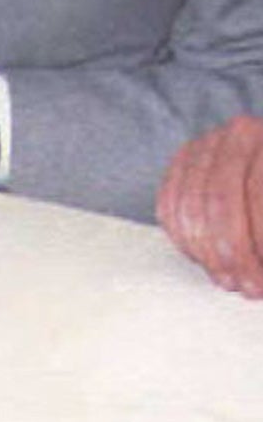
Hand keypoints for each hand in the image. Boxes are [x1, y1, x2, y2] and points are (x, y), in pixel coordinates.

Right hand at [156, 115, 262, 298]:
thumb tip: (260, 272)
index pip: (257, 197)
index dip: (258, 245)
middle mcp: (237, 134)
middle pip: (221, 203)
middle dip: (233, 254)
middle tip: (249, 288)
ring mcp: (205, 145)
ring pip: (191, 206)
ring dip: (207, 254)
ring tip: (228, 280)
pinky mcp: (182, 160)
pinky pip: (168, 203)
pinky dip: (183, 238)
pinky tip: (204, 259)